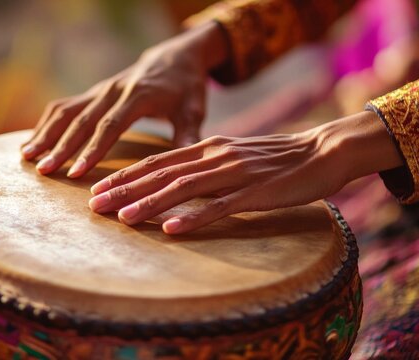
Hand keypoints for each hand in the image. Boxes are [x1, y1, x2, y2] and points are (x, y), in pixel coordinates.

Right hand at [21, 22, 227, 177]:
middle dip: (61, 147)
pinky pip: (65, 106)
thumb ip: (189, 133)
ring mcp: (101, 90)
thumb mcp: (194, 108)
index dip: (92, 149)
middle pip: (82, 120)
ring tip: (26, 157)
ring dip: (46, 133)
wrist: (174, 56)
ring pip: (67, 111)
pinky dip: (46, 123)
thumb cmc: (186, 87)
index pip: (111, 125)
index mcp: (139, 96)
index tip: (77, 172)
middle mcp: (114, 91)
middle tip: (44, 171)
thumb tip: (187, 160)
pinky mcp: (94, 93)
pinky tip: (33, 142)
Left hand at [88, 111, 402, 233]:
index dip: (127, 175)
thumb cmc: (279, 159)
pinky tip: (172, 229)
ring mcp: (235, 173)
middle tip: (95, 206)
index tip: (100, 190)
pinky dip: (194, 217)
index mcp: (210, 146)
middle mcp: (216, 155)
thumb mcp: (236, 156)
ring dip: (151, 202)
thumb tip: (180, 182)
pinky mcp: (255, 192)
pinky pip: (220, 206)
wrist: (323, 151)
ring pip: (184, 188)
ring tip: (123, 217)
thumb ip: (209, 166)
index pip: (159, 161)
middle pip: (162, 172)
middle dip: (126, 189)